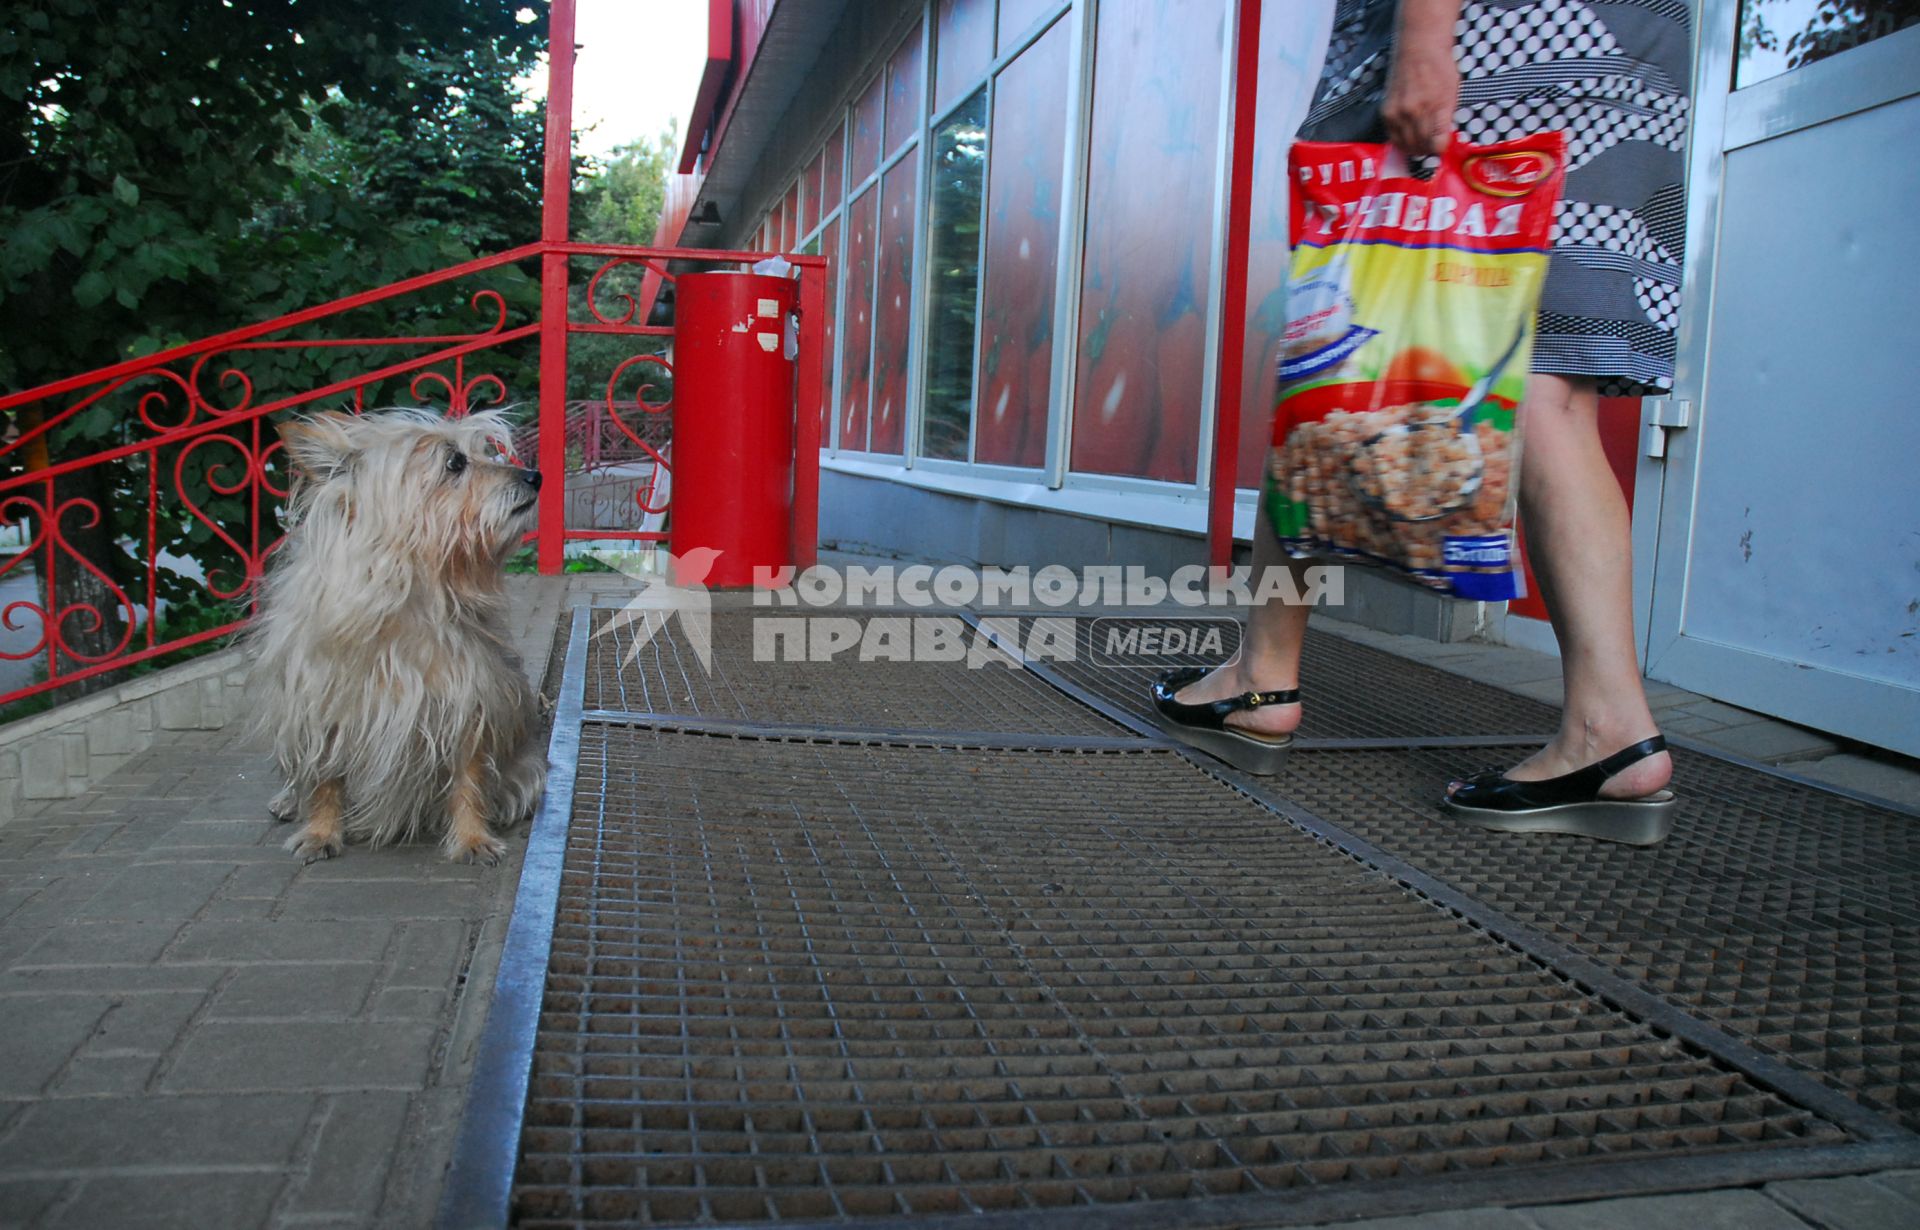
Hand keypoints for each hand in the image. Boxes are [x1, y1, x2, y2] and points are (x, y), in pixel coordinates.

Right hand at [1382, 41, 1459, 157]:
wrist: (1419, 48)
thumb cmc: (1439, 67)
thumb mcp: (1453, 93)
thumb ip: (1447, 120)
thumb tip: (1442, 142)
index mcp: (1435, 107)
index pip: (1437, 145)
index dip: (1441, 148)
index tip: (1442, 145)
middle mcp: (1414, 112)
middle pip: (1420, 148)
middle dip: (1428, 150)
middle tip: (1432, 144)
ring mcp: (1398, 113)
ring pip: (1405, 146)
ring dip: (1414, 148)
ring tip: (1421, 142)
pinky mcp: (1386, 112)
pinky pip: (1393, 137)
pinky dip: (1401, 140)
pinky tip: (1408, 134)